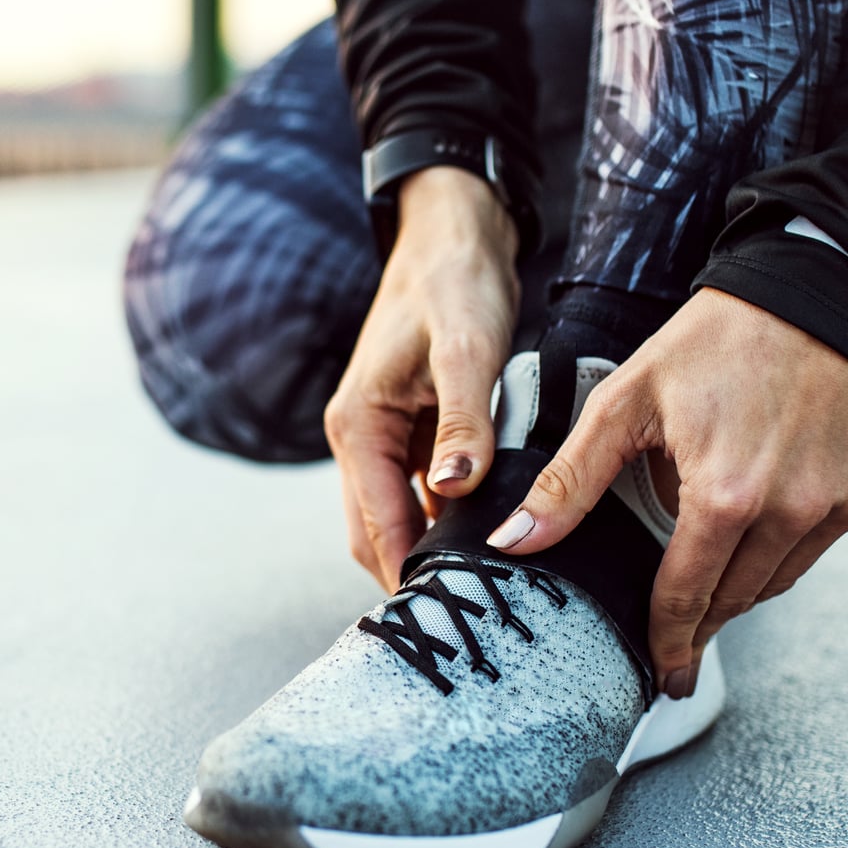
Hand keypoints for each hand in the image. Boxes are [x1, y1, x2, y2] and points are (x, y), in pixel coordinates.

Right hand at [323, 167, 518, 591]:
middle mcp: (361, 437)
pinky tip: (489, 534)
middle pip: (377, 533)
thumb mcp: (465, 348)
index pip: (375, 525)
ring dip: (431, 550)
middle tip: (472, 616)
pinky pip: (423, 491)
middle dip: (412, 575)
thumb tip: (454, 491)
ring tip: (486, 587)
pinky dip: (447, 519)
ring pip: (399, 517)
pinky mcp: (414, 428)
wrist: (453, 230)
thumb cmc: (453, 280)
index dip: (406, 575)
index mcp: (358, 426)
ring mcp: (386, 435)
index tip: (444, 617)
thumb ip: (463, 421)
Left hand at [487, 287, 847, 696]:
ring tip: (704, 590)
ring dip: (736, 592)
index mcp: (726, 497)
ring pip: (773, 585)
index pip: (686, 595)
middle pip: (731, 600)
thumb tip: (517, 543)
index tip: (662, 674)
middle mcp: (790, 511)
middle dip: (698, 623)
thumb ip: (570, 482)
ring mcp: (834, 507)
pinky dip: (777, 558)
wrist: (806, 296)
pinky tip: (748, 542)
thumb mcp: (623, 404)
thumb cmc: (707, 345)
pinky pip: (810, 555)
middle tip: (674, 646)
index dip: (668, 640)